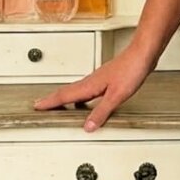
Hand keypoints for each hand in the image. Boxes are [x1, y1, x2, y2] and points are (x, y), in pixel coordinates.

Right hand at [33, 47, 153, 131]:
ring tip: (58, 104)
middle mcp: (91, 80)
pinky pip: (87, 88)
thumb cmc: (132, 69)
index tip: (36, 106)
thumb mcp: (117, 96)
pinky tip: (86, 98)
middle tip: (40, 105)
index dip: (50, 102)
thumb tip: (88, 126)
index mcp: (90, 85)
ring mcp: (99, 78)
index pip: (65, 95)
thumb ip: (101, 112)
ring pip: (76, 89)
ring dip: (65, 97)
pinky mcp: (107, 78)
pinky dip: (80, 95)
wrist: (143, 53)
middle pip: (67, 91)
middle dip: (52, 99)